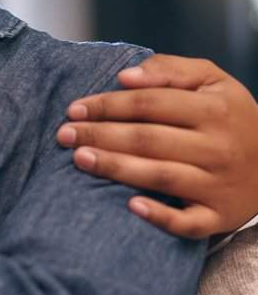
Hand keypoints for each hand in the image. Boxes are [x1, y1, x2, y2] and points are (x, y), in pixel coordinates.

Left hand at [57, 54, 257, 238]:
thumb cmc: (230, 116)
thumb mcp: (212, 81)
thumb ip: (170, 71)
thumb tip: (126, 76)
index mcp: (214, 110)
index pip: (150, 104)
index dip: (108, 105)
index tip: (74, 109)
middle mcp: (218, 147)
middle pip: (149, 139)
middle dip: (101, 135)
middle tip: (63, 135)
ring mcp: (219, 185)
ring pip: (161, 176)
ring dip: (116, 168)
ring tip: (80, 159)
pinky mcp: (220, 217)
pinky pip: (189, 222)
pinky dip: (161, 217)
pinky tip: (131, 206)